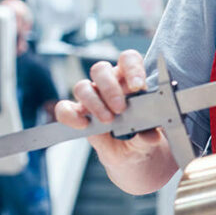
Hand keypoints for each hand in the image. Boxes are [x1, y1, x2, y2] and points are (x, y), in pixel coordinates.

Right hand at [54, 50, 163, 165]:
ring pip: (82, 86)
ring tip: (108, 120)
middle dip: (110, 88)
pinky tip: (83, 125)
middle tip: (120, 108)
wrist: (132, 155)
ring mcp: (92, 98)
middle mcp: (109, 84)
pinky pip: (65, 108)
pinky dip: (70, 115)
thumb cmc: (144, 136)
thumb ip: (150, 132)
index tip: (137, 86)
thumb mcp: (150, 135)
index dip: (132, 69)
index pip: (128, 60)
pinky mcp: (77, 115)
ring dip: (94, 103)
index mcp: (131, 80)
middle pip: (100, 69)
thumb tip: (150, 135)